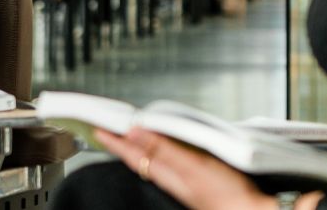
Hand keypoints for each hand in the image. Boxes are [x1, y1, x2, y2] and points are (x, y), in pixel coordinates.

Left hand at [95, 127, 286, 208]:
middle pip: (141, 159)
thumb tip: (137, 131)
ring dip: (142, 149)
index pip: (134, 155)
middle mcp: (174, 178)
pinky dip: (163, 154)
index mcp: (168, 174)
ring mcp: (186, 180)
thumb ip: (164, 148)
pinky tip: (165, 153)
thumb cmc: (226, 195)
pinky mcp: (198, 181)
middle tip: (108, 131)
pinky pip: (171, 165)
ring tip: (128, 139)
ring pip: (155, 163)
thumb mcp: (192, 166)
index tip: (100, 130)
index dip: (117, 142)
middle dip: (124, 145)